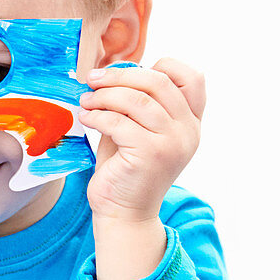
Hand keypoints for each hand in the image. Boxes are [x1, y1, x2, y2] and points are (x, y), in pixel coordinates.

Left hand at [78, 58, 205, 222]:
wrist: (124, 213)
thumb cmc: (126, 169)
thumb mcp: (138, 129)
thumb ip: (137, 103)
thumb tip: (113, 71)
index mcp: (190, 122)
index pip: (193, 78)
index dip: (163, 66)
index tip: (128, 71)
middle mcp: (188, 131)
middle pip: (159, 82)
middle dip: (121, 75)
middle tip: (93, 79)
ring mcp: (172, 143)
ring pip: (137, 99)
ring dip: (105, 95)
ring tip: (86, 100)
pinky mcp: (151, 154)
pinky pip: (119, 121)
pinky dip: (97, 115)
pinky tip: (86, 117)